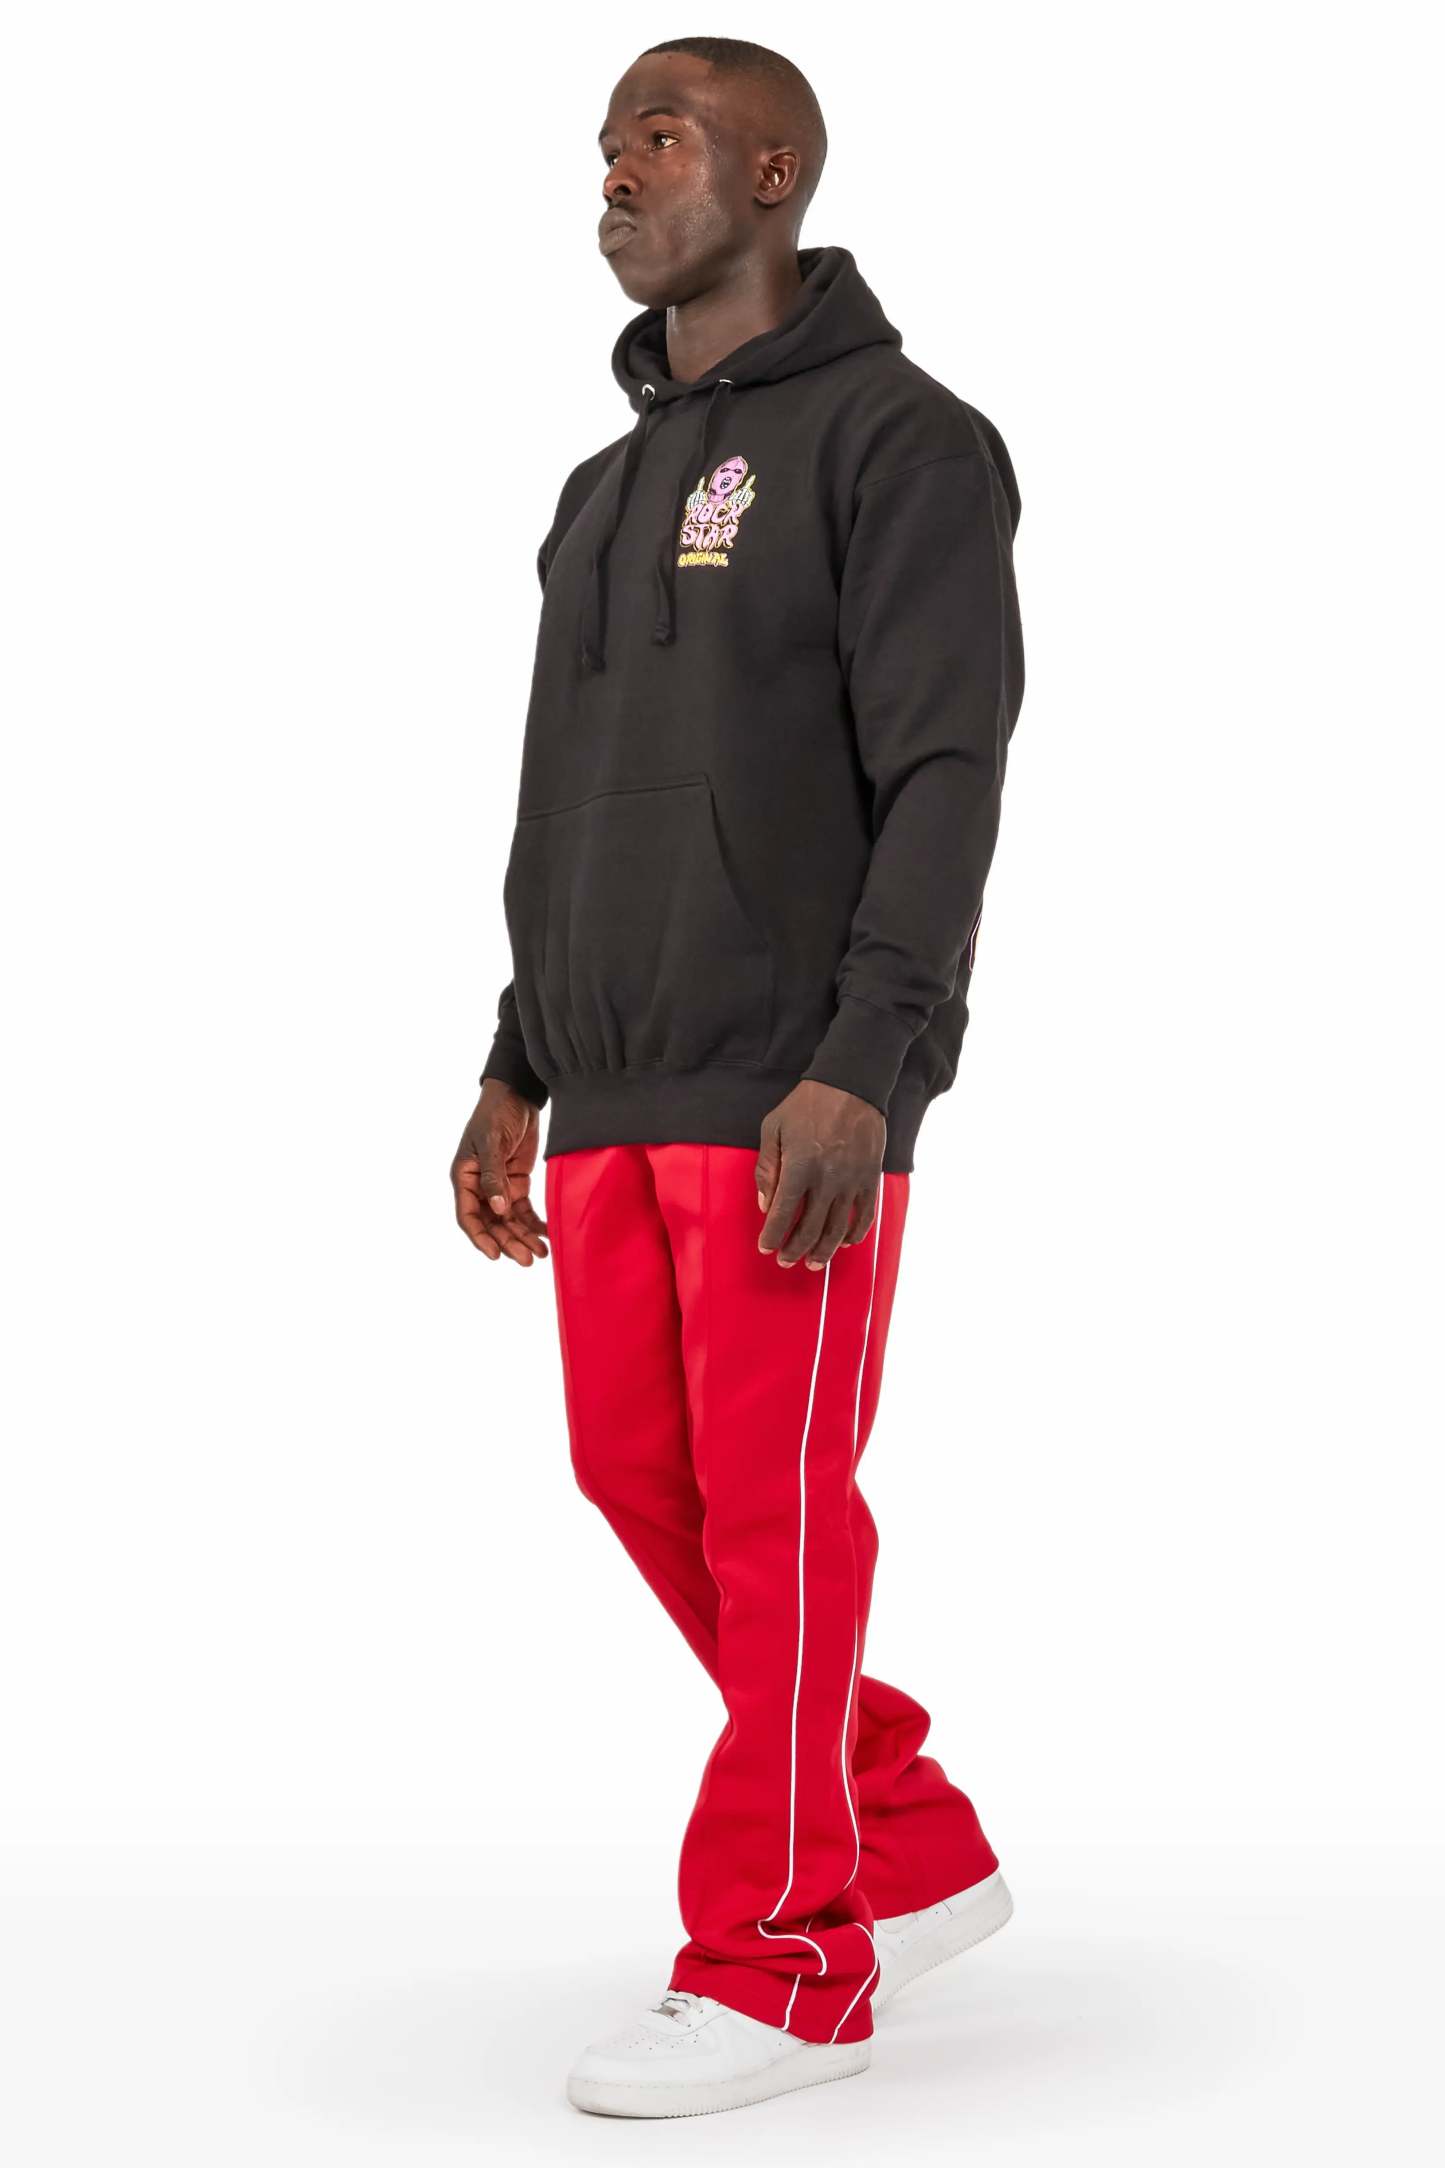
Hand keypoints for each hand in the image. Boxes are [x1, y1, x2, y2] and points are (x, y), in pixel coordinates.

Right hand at [450, 1079, 549, 1265]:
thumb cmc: (496, 1114)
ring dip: (523, 1237)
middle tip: (528, 1260)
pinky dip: (535, 1223)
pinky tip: (547, 1234)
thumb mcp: (491, 1143)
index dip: (481, 1238)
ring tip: (541, 1254)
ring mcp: (499, 1186)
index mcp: (464, 1178)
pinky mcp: (517, 1182)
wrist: (517, 1095)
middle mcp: (480, 1187)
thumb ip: (493, 1176)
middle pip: (492, 1223)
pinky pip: (524, 1209)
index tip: (496, 1255)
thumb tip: (497, 1209)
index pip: (468, 1216)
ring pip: (509, 1221)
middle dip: (509, 1242)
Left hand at [755, 1079, 885, 1269]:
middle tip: (785, 1261)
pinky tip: (843, 1243)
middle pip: (810, 1228)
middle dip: (794, 1250)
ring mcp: (852, 1181)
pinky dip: (854, 1234)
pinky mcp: (870, 1178)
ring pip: (837, 1229)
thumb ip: (766, 1168)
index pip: (782, 1213)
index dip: (772, 1235)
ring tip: (813, 1264)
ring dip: (823, 1251)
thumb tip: (765, 1204)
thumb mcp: (773, 1128)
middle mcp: (827, 1179)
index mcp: (799, 1167)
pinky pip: (864, 1216)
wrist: (851, 1086)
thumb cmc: (806, 1105)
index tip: (765, 1247)